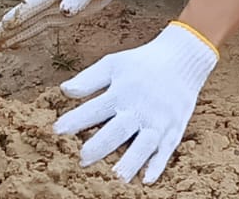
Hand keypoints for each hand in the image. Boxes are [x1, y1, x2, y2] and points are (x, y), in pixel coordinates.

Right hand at [0, 0, 127, 48]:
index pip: (33, 3)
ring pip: (31, 21)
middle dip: (9, 26)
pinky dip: (28, 32)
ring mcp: (53, 5)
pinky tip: (17, 40)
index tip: (4, 25)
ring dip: (15, 32)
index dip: (20, 15)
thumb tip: (63, 10)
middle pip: (26, 14)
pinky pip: (41, 25)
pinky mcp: (61, 13)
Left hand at [54, 22, 218, 184]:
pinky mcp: (174, 130)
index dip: (75, 120)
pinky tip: (146, 180)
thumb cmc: (141, 63)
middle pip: (118, 130)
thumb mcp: (113, 64)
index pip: (95, 108)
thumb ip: (89, 79)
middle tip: (82, 159)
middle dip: (100, 146)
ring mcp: (158, 121)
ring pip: (144, 145)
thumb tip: (64, 91)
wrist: (182, 59)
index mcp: (121, 92)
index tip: (56, 131)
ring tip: (116, 177)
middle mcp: (139, 108)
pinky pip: (166, 151)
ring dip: (130, 162)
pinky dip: (157, 166)